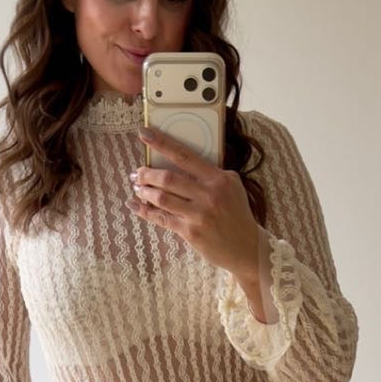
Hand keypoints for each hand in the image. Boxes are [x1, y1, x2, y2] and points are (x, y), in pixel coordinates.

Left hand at [129, 125, 261, 283]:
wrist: (246, 247)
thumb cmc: (236, 214)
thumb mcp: (232, 187)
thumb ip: (211, 173)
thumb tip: (180, 161)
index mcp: (219, 179)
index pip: (185, 156)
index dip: (162, 143)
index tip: (144, 134)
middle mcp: (209, 195)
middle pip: (168, 178)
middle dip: (147, 174)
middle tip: (137, 173)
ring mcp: (199, 215)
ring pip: (162, 198)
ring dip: (144, 191)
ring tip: (137, 188)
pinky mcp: (191, 232)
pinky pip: (162, 218)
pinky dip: (145, 211)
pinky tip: (134, 206)